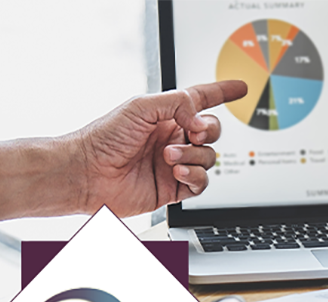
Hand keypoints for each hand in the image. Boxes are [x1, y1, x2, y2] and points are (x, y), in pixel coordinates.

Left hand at [76, 81, 247, 216]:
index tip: (240, 88)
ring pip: (209, 158)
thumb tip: (202, 120)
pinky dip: (194, 177)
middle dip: (208, 131)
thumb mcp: (142, 106)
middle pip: (212, 131)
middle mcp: (173, 138)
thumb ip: (178, 103)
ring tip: (169, 158)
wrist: (87, 174)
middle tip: (192, 132)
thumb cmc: (104, 137)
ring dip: (194, 156)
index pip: (201, 100)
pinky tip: (177, 173)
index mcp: (167, 115)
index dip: (222, 92)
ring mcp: (175, 164)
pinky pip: (201, 183)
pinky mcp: (174, 188)